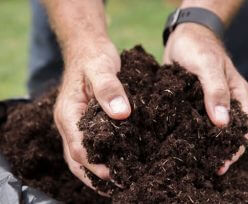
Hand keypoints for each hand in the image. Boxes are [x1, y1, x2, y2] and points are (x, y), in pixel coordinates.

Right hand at [54, 39, 130, 190]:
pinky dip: (99, 157)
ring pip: (81, 155)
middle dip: (94, 175)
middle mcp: (69, 122)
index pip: (78, 147)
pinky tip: (115, 162)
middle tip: (118, 185)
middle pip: (76, 158)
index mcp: (69, 113)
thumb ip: (109, 88)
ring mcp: (76, 123)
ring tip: (117, 182)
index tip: (114, 174)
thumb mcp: (101, 67)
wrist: (87, 48)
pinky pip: (89, 144)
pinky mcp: (85, 121)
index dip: (95, 164)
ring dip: (95, 171)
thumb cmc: (93, 56)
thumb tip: (121, 114)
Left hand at [163, 23, 247, 174]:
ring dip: (202, 145)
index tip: (222, 165)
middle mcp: (224, 103)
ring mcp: (207, 104)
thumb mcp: (209, 66)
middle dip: (218, 151)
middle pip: (226, 134)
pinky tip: (178, 143)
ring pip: (208, 130)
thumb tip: (223, 123)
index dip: (235, 149)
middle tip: (204, 168)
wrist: (183, 36)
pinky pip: (192, 121)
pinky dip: (188, 133)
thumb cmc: (199, 47)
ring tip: (191, 161)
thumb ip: (216, 91)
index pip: (244, 129)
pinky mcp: (191, 104)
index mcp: (237, 96)